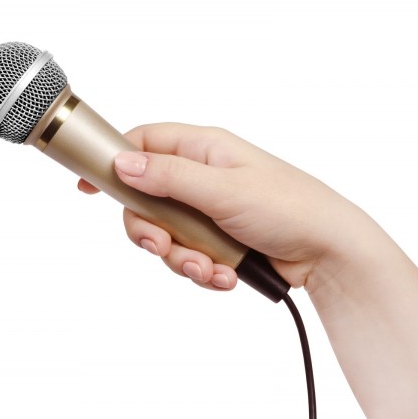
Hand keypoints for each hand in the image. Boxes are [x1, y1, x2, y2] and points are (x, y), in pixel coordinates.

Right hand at [78, 122, 360, 291]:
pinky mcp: (218, 241)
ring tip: (210, 268)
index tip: (88, 184)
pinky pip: (189, 256)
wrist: (328, 252)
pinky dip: (202, 270)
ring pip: (166, 234)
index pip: (145, 143)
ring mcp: (208, 211)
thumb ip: (170, 176)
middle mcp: (202, 178)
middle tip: (161, 246)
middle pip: (146, 199)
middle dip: (150, 230)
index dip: (114, 160)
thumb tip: (124, 163)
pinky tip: (224, 275)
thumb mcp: (224, 188)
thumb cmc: (290, 207)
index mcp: (204, 150)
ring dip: (181, 257)